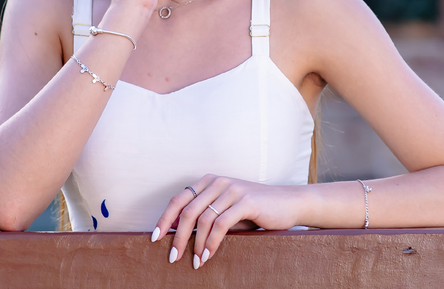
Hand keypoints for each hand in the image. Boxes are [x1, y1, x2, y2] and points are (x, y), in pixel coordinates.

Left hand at [152, 175, 302, 267]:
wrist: (288, 203)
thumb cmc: (255, 211)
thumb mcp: (227, 211)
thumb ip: (206, 217)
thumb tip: (180, 236)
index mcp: (209, 181)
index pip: (178, 199)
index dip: (164, 219)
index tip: (154, 238)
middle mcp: (218, 182)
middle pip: (187, 210)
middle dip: (177, 237)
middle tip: (172, 258)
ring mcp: (232, 189)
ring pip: (203, 219)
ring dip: (196, 244)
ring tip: (194, 262)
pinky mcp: (245, 201)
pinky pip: (221, 224)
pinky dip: (211, 243)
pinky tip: (208, 256)